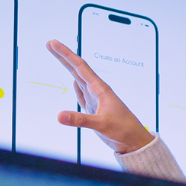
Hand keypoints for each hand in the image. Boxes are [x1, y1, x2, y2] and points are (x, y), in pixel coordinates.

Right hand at [48, 39, 153, 153]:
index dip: (66, 54)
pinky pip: (83, 94)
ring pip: (79, 80)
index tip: (54, 43)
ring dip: (68, 68)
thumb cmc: (124, 130)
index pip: (80, 67)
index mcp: (100, 89)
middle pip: (77, 69)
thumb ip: (80, 120)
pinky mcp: (95, 110)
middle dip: (63, 56)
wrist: (134, 141)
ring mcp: (96, 100)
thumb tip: (60, 116)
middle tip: (50, 44)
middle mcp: (97, 91)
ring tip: (59, 58)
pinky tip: (75, 84)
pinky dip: (77, 87)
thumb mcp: (101, 124)